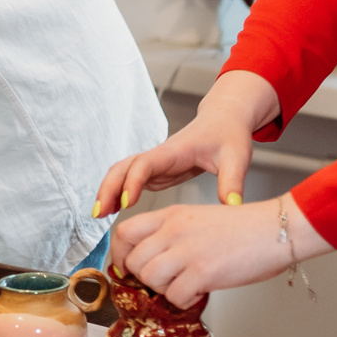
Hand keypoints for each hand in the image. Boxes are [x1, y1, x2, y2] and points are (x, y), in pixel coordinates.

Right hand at [92, 113, 253, 218]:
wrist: (224, 121)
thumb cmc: (229, 135)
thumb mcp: (236, 158)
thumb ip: (233, 182)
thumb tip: (232, 207)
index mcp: (175, 150)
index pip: (145, 164)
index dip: (132, 182)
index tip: (126, 203)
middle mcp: (159, 155)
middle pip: (122, 167)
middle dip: (108, 187)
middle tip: (99, 213)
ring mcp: (155, 163)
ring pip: (121, 173)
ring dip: (108, 190)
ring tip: (99, 215)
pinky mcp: (157, 171)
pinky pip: (129, 181)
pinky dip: (117, 193)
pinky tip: (113, 210)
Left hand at [110, 197, 298, 309]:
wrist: (275, 230)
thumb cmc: (242, 228)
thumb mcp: (197, 220)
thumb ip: (171, 235)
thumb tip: (150, 261)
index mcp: (170, 215)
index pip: (123, 232)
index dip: (119, 255)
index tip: (126, 268)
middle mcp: (173, 230)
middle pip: (133, 262)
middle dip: (144, 278)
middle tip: (165, 281)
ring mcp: (187, 251)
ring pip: (150, 280)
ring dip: (164, 290)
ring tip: (185, 284)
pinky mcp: (203, 272)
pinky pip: (175, 297)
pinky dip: (184, 301)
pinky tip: (199, 291)